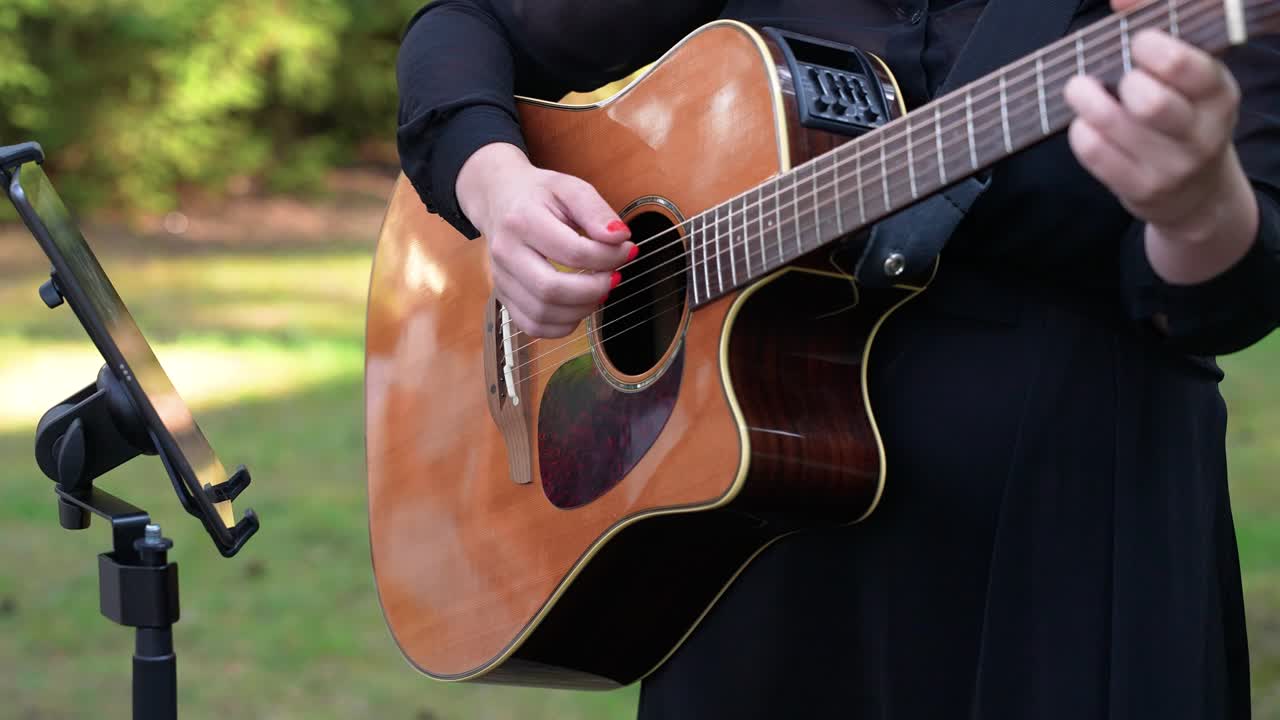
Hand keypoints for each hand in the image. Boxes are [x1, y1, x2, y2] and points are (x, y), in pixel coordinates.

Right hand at [457, 142, 634, 337]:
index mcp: (522, 220)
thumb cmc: (539, 195)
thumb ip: (596, 211)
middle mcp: (505, 252)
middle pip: (552, 290)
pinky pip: (532, 325)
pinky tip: (578, 306)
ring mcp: (501, 277)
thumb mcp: (570, 187)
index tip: (627, 250)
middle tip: (615, 277)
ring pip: (542, 313)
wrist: (500, 199)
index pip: (573, 252)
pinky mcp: (502, 295)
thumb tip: (620, 238)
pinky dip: (562, 325)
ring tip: (599, 290)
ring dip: (581, 310)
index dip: (609, 257)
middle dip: (595, 289)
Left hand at [1064, 6, 1258, 284]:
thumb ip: (1159, 31)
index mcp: (1218, 94)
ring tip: (1080, 89)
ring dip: (1084, 99)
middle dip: (1121, 80)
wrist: (1195, 193)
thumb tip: (1120, 1)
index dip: (1149, 47)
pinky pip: (1094, 152)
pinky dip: (1079, 130)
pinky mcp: (1140, 189)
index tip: (1136, 44)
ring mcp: (1170, 166)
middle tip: (1117, 76)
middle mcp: (1200, 132)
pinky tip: (1083, 122)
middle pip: (1148, 102)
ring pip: (1112, 125)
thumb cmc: (1183, 117)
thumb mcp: (1188, 77)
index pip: (1182, 65)